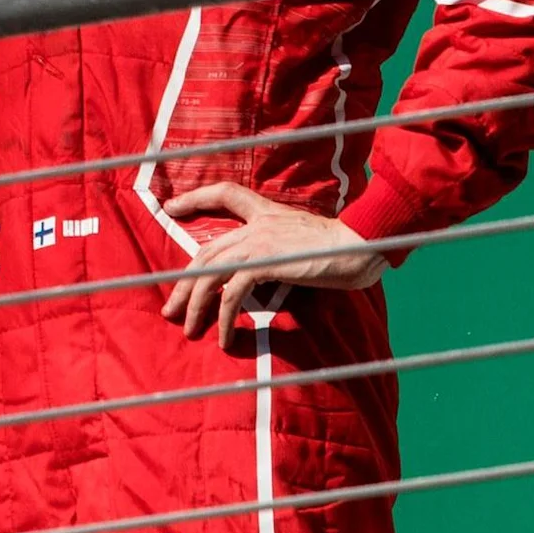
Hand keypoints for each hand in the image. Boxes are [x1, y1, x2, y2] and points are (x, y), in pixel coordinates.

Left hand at [157, 184, 386, 339]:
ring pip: (210, 274)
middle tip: (171, 310)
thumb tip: (262, 275)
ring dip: (196, 305)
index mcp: (265, 213)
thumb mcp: (302, 241)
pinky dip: (224, 318)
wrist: (363, 244)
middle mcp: (255, 225)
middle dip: (183, 283)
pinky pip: (231, 293)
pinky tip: (225, 337)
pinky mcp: (265, 262)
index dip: (195, 199)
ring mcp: (258, 242)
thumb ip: (278, 251)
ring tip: (190, 329)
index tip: (170, 208)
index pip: (224, 194)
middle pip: (205, 252)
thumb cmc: (342, 248)